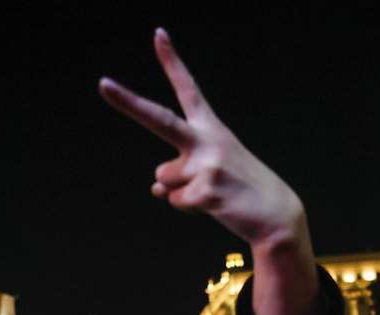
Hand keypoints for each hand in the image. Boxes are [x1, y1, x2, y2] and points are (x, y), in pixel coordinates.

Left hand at [99, 28, 307, 247]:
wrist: (277, 216)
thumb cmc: (243, 190)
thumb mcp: (214, 171)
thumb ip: (181, 172)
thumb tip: (156, 189)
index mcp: (212, 128)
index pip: (189, 90)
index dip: (172, 62)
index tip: (158, 34)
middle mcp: (207, 141)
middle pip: (159, 119)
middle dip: (128, 102)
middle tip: (102, 84)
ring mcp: (206, 165)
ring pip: (163, 177)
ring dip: (179, 190)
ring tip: (212, 193)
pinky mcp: (205, 192)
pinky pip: (175, 201)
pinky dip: (188, 208)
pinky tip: (215, 206)